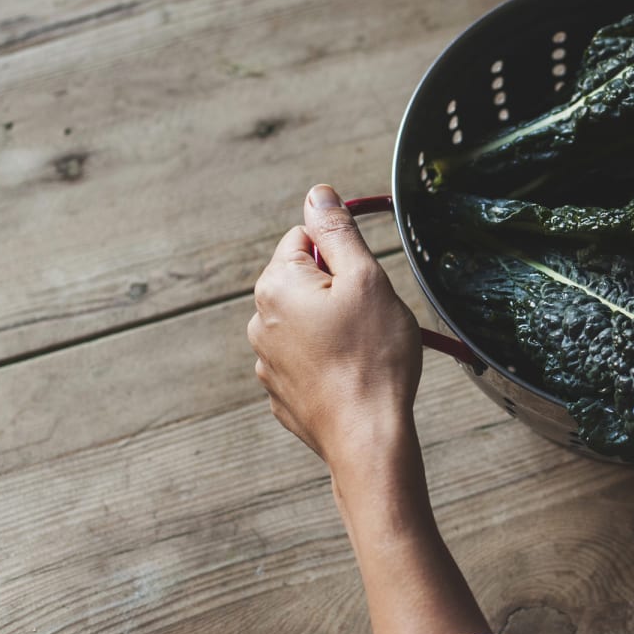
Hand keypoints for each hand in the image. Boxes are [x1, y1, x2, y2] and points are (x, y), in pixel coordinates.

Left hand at [247, 184, 422, 470]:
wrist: (367, 439)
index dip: (342, 254)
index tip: (366, 280)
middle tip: (371, 317)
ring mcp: (267, 361)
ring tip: (366, 351)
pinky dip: (329, 362)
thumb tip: (317, 194)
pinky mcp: (282, 393)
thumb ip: (338, 231)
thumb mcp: (365, 279)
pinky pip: (307, 360)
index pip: (305, 238)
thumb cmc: (373, 358)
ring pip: (307, 322)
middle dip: (338, 291)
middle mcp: (260, 320)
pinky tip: (354, 376)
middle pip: (304, 281)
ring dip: (334, 327)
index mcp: (276, 284)